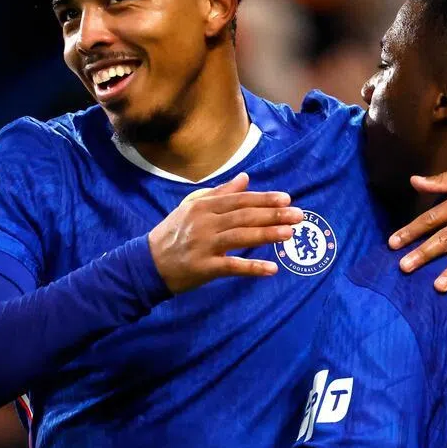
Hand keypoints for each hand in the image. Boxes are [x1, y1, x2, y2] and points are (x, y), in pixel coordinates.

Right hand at [148, 172, 302, 292]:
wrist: (148, 263)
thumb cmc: (173, 234)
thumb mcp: (192, 208)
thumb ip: (220, 193)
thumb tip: (245, 178)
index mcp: (204, 206)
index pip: (239, 200)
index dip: (264, 199)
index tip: (286, 199)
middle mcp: (205, 223)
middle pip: (244, 216)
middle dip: (273, 215)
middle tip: (299, 215)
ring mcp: (205, 245)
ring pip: (241, 237)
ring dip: (268, 235)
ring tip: (290, 233)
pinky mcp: (205, 267)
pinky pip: (233, 266)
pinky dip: (253, 267)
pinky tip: (272, 268)